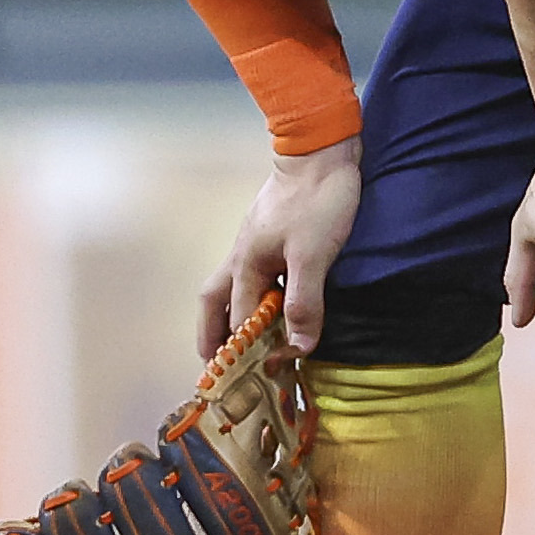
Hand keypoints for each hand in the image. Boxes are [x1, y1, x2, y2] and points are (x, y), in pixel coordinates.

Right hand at [201, 135, 363, 358]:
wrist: (321, 150)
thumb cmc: (317, 200)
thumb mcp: (315, 255)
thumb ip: (304, 302)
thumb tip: (296, 347)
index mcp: (247, 265)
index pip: (238, 321)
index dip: (242, 353)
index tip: (246, 383)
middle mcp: (242, 256)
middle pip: (215, 304)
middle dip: (213, 336)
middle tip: (216, 366)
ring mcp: (254, 242)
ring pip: (231, 287)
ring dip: (231, 316)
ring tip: (241, 341)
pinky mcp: (270, 232)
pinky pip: (252, 273)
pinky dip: (253, 295)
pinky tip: (272, 300)